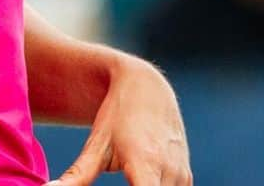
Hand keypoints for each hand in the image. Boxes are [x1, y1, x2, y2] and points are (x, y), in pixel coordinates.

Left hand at [45, 51, 191, 185]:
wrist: (147, 87)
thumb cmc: (116, 115)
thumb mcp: (96, 144)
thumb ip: (76, 176)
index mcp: (144, 163)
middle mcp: (168, 171)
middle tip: (118, 177)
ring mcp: (181, 175)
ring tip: (125, 177)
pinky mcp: (186, 177)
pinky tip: (139, 180)